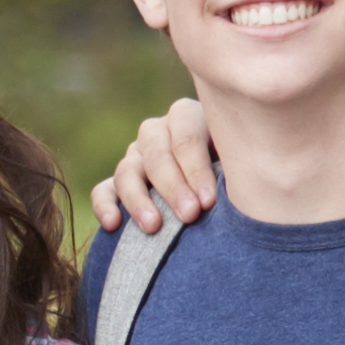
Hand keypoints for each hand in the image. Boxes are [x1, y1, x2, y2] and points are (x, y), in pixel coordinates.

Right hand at [91, 99, 225, 240]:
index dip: (196, 169)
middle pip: (156, 154)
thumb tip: (237, 186)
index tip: (209, 201)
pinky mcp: (118, 182)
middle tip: (190, 214)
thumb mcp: (241, 161)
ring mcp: (134, 156)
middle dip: (173, 187)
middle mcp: (157, 132)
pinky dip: (104, 206)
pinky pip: (103, 190)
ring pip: (126, 170)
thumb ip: (236, 166)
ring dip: (139, 200)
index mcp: (188, 117)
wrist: (222, 189)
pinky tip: (112, 224)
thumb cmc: (238, 172)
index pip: (185, 137)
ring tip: (153, 227)